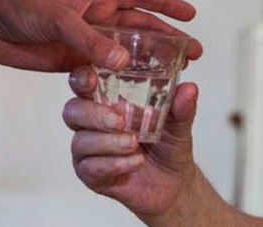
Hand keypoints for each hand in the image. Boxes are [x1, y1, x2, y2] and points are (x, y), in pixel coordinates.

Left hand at [0, 0, 202, 71]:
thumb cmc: (20, 9)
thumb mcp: (58, 20)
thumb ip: (90, 40)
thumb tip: (122, 60)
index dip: (167, 3)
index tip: (191, 15)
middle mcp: (98, 16)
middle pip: (142, 26)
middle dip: (168, 38)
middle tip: (194, 54)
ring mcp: (88, 40)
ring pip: (128, 50)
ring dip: (149, 61)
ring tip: (174, 75)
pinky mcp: (75, 61)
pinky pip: (106, 70)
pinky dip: (122, 79)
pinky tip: (137, 91)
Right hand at [63, 66, 198, 218]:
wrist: (174, 184)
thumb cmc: (168, 145)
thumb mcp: (179, 123)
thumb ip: (181, 106)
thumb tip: (189, 88)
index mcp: (108, 100)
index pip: (84, 83)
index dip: (82, 78)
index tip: (93, 78)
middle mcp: (93, 122)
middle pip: (73, 110)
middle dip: (94, 115)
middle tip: (119, 121)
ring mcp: (89, 149)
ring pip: (81, 141)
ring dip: (108, 142)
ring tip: (134, 144)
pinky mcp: (91, 175)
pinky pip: (90, 168)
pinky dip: (114, 163)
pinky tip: (134, 162)